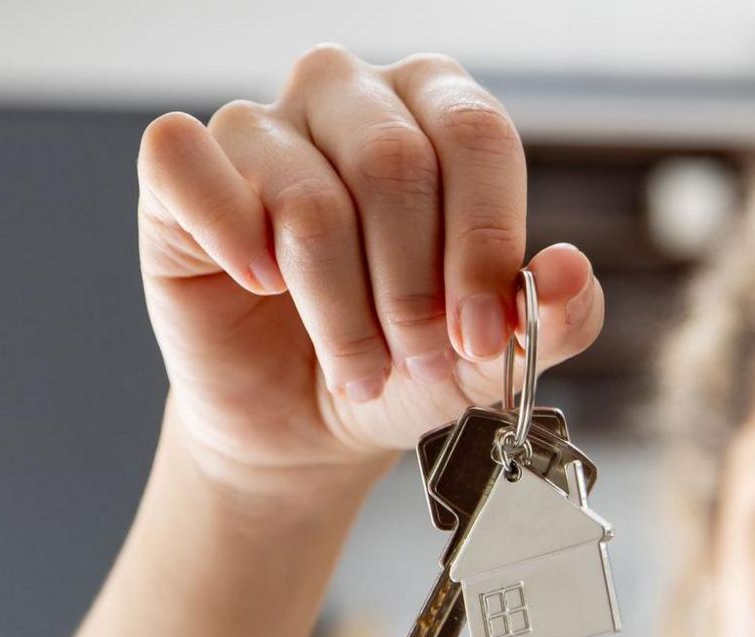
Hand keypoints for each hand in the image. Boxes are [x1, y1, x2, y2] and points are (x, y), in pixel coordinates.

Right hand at [135, 45, 604, 500]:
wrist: (310, 422)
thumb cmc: (404, 366)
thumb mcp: (494, 360)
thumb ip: (554, 318)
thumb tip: (573, 272)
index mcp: (439, 111)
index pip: (476, 134)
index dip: (482, 243)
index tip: (479, 335)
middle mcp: (352, 95)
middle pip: (395, 162)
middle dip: (413, 289)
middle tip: (419, 359)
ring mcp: (262, 126)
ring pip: (309, 198)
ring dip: (341, 309)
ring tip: (359, 367)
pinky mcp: (181, 172)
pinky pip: (187, 163)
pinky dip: (233, 239)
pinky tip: (260, 286)